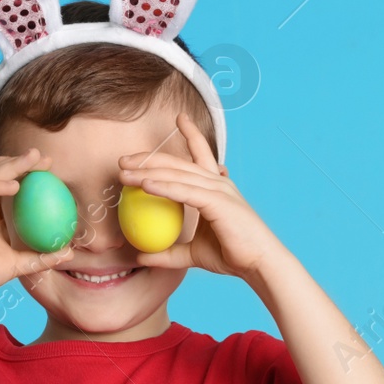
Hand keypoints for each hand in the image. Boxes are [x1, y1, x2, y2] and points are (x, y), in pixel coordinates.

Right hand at [0, 147, 75, 300]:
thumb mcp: (20, 264)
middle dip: (21, 161)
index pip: (11, 183)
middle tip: (42, 156)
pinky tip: (14, 186)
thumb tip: (70, 253)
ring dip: (10, 165)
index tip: (51, 167)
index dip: (29, 171)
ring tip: (30, 160)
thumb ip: (42, 257)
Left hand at [117, 112, 282, 280]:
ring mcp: (218, 189)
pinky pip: (184, 191)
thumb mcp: (193, 254)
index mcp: (215, 187)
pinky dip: (163, 186)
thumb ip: (168, 253)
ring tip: (123, 172)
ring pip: (177, 174)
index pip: (201, 154)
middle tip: (123, 159)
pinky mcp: (217, 202)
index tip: (180, 118)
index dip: (191, 134)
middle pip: (178, 162)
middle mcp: (217, 182)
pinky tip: (144, 184)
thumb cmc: (232, 256)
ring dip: (147, 171)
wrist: (259, 264)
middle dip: (149, 157)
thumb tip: (141, 256)